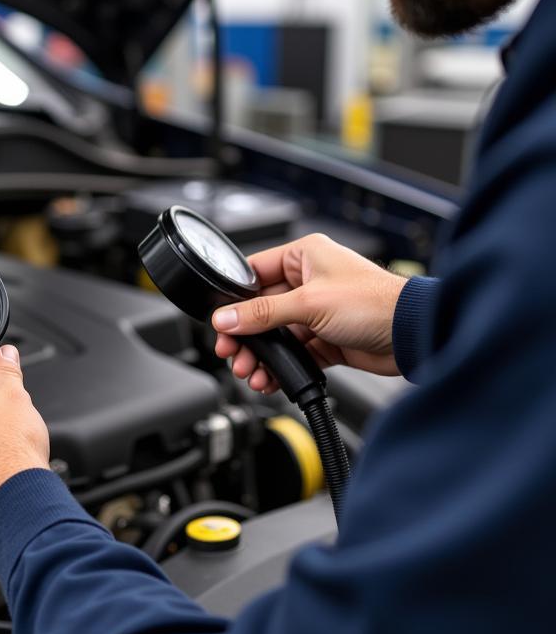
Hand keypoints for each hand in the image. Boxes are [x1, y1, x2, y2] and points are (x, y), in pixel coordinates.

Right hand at [212, 233, 408, 392]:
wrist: (414, 335)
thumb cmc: (376, 302)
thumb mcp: (309, 303)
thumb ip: (263, 313)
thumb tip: (228, 318)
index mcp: (304, 256)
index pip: (255, 273)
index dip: (234, 298)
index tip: (220, 319)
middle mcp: (310, 280)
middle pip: (262, 308)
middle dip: (245, 334)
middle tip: (231, 351)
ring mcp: (318, 311)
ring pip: (277, 334)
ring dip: (262, 354)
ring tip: (251, 371)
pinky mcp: (327, 338)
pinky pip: (294, 353)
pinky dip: (281, 367)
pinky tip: (270, 377)